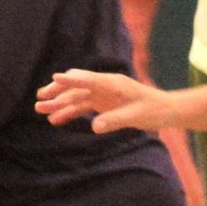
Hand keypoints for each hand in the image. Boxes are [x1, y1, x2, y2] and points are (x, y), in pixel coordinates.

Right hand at [36, 69, 206, 133]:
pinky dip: (69, 112)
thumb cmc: (154, 110)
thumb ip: (116, 120)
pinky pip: (82, 107)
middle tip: (40, 98)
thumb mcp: (137, 116)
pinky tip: (56, 120)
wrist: (166, 111)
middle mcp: (105, 86)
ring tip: (40, 110)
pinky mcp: (103, 104)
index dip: (72, 79)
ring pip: (76, 97)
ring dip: (59, 103)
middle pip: (77, 86)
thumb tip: (94, 127)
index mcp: (114, 84)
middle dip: (58, 91)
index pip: (89, 79)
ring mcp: (102, 94)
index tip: (55, 78)